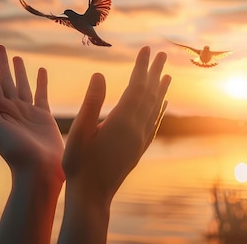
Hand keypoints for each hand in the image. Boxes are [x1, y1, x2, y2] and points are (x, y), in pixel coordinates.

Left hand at [0, 44, 63, 180]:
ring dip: (19, 71)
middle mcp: (11, 110)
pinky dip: (41, 82)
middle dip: (1, 64)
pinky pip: (42, 94)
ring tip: (17, 57)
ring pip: (22, 85)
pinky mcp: (44, 117)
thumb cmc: (15, 152)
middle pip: (5, 81)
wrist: (38, 169)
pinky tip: (41, 71)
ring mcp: (27, 113)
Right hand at [62, 46, 170, 200]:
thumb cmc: (79, 164)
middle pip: (150, 94)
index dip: (142, 67)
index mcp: (122, 122)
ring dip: (161, 89)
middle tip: (161, 54)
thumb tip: (100, 75)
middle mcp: (137, 129)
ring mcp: (140, 140)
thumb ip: (91, 102)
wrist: (92, 196)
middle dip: (155, 72)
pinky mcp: (139, 149)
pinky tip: (162, 105)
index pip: (136, 87)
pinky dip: (159, 110)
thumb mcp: (79, 132)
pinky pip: (154, 123)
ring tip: (167, 74)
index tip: (146, 49)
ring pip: (155, 108)